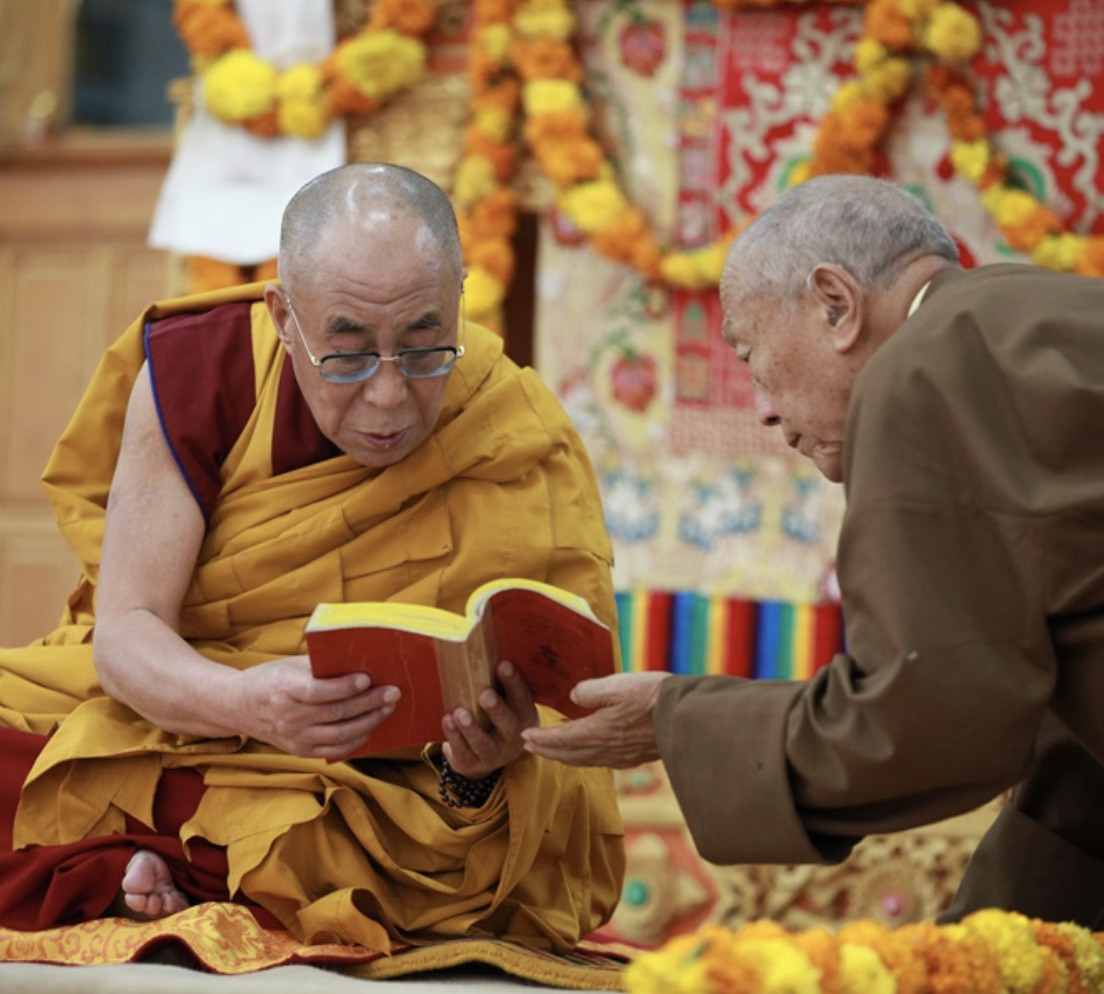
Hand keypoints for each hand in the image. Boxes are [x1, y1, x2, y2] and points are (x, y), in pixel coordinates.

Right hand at [234, 655, 399, 759]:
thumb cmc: (270, 679)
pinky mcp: (300, 751)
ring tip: (387, 708)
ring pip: (341, 735)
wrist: (238, 707)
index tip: (367, 678)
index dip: (346, 687)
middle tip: (393, 692)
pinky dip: (357, 740)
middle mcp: (289, 717)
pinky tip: (371, 727)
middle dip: (370, 703)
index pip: (319, 692)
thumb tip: (358, 661)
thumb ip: (320, 666)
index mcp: (284, 690)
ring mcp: (294, 738)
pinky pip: (335, 751)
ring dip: (370, 721)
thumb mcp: (289, 665)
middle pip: (337, 713)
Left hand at [441, 660, 538, 778]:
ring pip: (483, 743)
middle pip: (507, 725)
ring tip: (459, 712)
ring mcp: (494, 754)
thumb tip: (484, 643)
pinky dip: (454, 737)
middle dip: (496, 709)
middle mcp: (514, 738)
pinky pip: (463, 752)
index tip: (503, 664)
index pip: (522, 699)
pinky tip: (447, 720)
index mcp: (525, 717)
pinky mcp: (473, 764)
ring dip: (470, 728)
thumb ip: (500, 683)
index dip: (514, 682)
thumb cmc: (497, 716)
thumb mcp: (506, 701)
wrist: (491, 753)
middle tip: (485, 694)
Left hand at [520, 671, 669, 767]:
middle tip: (529, 746)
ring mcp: (620, 757)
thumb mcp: (616, 684)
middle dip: (547, 750)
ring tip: (551, 750)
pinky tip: (586, 752)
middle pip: (568, 754)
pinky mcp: (634, 757)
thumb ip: (590, 690)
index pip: (560, 738)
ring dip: (563, 756)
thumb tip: (574, 696)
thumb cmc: (652, 696)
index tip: (524, 735)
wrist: (687, 717)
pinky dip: (583, 757)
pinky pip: (599, 761)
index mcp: (597, 732)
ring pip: (583, 760)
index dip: (541, 737)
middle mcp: (605, 750)